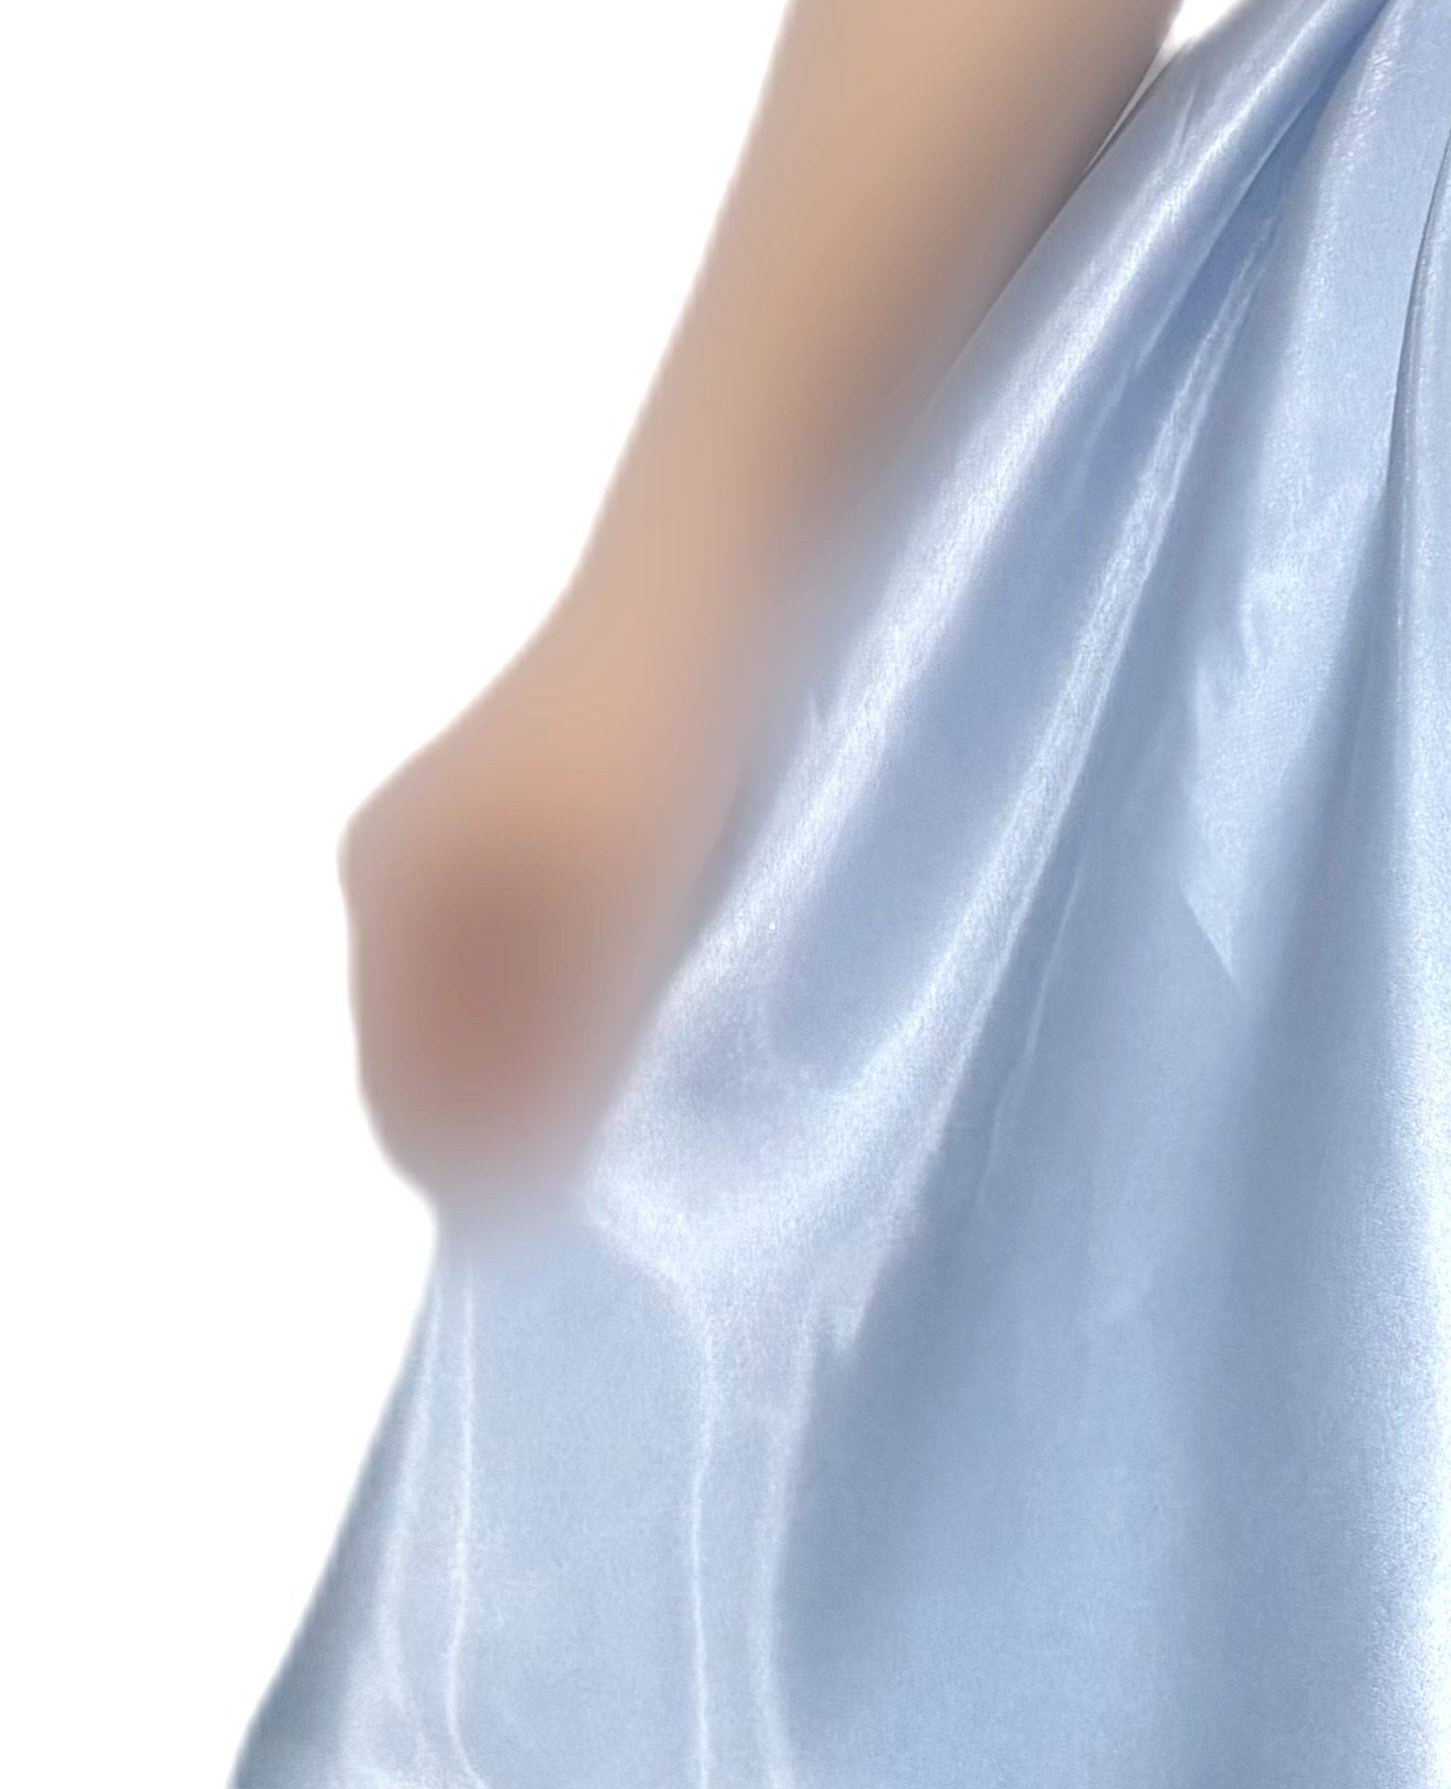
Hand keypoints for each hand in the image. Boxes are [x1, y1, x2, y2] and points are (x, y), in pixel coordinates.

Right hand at [341, 559, 763, 1197]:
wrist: (720, 572)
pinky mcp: (551, 813)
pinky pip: (549, 951)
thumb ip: (563, 1050)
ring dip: (564, 1055)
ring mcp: (475, 837)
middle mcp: (409, 871)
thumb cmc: (651, 743)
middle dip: (521, 1112)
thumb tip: (513, 1191)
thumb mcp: (610, 913)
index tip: (576, 1215)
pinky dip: (594, 992)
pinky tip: (671, 992)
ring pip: (504, 1006)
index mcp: (393, 894)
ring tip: (651, 1077)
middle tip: (625, 1155)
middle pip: (446, 1054)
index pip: (407, 1098)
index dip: (481, 1168)